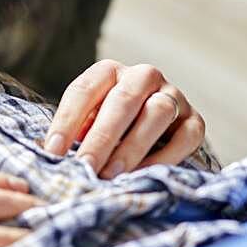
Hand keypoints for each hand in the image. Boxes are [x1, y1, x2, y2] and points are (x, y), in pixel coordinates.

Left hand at [43, 60, 205, 178]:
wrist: (157, 126)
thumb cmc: (109, 123)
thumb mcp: (88, 119)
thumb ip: (75, 130)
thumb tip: (52, 153)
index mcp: (108, 71)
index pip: (84, 91)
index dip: (66, 121)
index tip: (52, 151)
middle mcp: (143, 76)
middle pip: (122, 101)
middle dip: (101, 137)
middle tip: (85, 166)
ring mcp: (173, 96)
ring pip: (157, 113)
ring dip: (132, 146)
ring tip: (111, 174)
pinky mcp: (195, 120)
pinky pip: (185, 136)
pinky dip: (164, 157)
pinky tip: (142, 176)